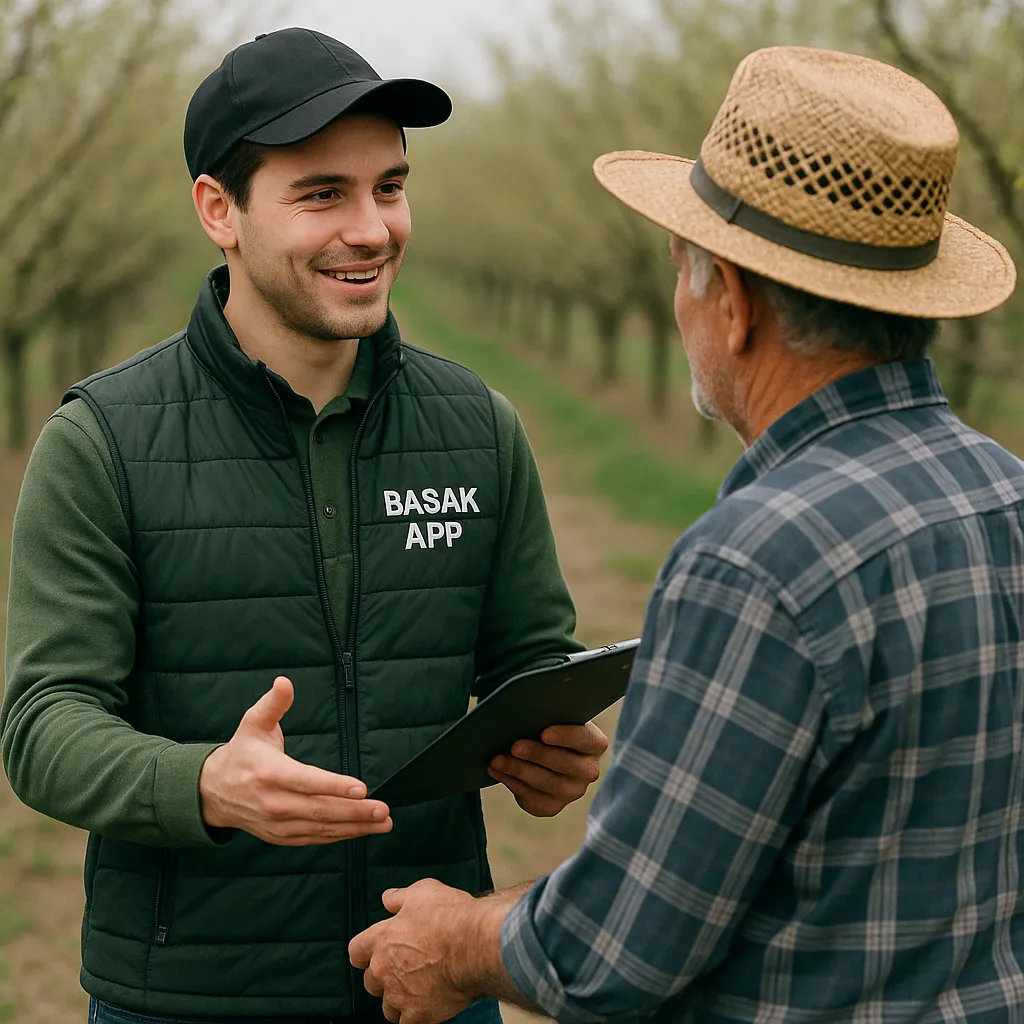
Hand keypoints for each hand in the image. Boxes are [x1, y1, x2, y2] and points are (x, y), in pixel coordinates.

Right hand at [199, 676, 392, 844]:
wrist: (213, 791)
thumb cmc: (241, 753)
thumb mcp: (253, 723)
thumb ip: (273, 703)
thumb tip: (284, 682)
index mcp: (269, 773)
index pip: (307, 781)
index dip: (335, 786)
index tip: (362, 788)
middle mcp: (273, 802)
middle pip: (319, 810)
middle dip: (355, 811)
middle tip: (383, 809)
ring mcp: (277, 823)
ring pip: (321, 828)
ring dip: (354, 827)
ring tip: (382, 821)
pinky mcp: (281, 836)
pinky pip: (314, 838)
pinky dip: (339, 836)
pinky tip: (361, 830)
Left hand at [349, 880, 484, 1023]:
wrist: (475, 945)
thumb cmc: (450, 916)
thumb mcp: (422, 892)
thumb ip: (399, 898)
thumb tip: (388, 899)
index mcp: (381, 939)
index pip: (356, 951)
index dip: (364, 952)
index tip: (372, 953)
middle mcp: (384, 970)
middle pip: (370, 981)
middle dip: (383, 976)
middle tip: (403, 969)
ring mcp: (399, 995)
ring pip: (388, 1006)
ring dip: (397, 1000)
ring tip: (416, 990)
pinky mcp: (418, 1014)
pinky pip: (407, 1023)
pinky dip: (415, 1016)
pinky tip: (426, 1006)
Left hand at [488, 721, 608, 816]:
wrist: (538, 750)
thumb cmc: (544, 725)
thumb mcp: (550, 717)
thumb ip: (545, 714)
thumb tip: (524, 713)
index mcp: (594, 743)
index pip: (587, 740)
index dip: (567, 737)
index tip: (544, 733)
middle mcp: (588, 770)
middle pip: (565, 764)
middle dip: (537, 755)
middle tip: (514, 746)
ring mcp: (572, 791)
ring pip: (547, 784)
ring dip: (519, 771)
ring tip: (497, 760)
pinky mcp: (553, 806)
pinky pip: (533, 799)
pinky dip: (512, 783)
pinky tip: (497, 771)